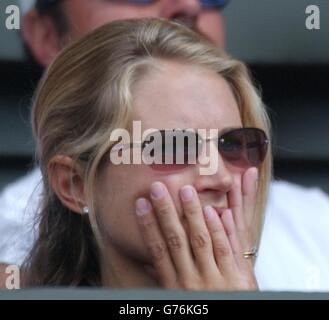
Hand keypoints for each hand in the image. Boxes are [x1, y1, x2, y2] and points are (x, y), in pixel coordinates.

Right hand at [135, 176, 257, 290]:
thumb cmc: (197, 307)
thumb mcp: (177, 298)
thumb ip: (165, 279)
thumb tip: (148, 260)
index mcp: (173, 285)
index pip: (157, 250)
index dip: (148, 225)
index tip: (141, 204)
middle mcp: (190, 281)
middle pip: (176, 240)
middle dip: (166, 212)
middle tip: (158, 188)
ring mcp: (214, 279)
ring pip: (201, 240)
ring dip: (193, 214)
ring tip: (186, 191)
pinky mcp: (236, 279)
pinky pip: (226, 250)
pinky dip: (220, 229)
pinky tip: (214, 211)